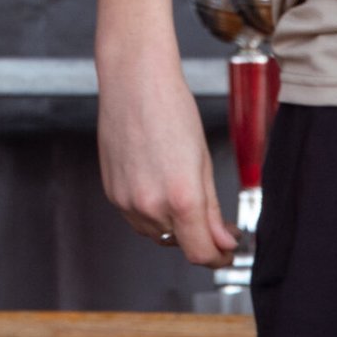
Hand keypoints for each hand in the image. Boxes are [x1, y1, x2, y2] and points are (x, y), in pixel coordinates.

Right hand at [96, 53, 240, 267]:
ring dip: (172, 224)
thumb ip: (213, 210)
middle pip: (179, 244)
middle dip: (196, 234)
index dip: (218, 256)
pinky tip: (156, 180)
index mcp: (181, 198)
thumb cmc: (171, 108)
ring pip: (156, 233)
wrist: (133, 79)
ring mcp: (126, 200)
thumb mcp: (204, 161)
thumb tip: (223, 241)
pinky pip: (136, 217)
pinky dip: (150, 210)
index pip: (201, 254)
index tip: (225, 249)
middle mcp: (150, 205)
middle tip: (209, 214)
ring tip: (177, 187)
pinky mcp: (111, 192)